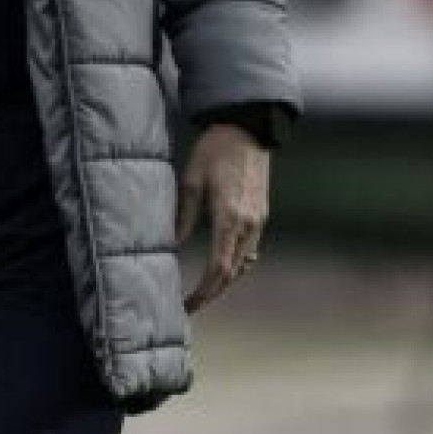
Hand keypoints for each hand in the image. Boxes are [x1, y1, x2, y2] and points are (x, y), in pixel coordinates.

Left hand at [175, 122, 269, 311]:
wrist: (247, 128)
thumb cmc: (214, 150)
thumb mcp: (191, 180)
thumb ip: (183, 216)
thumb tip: (170, 244)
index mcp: (229, 218)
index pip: (218, 269)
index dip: (203, 292)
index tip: (188, 305)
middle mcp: (249, 225)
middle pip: (232, 273)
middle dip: (212, 292)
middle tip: (191, 304)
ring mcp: (259, 220)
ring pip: (243, 264)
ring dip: (224, 279)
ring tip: (202, 288)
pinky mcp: (262, 214)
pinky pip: (250, 249)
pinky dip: (235, 263)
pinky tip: (221, 264)